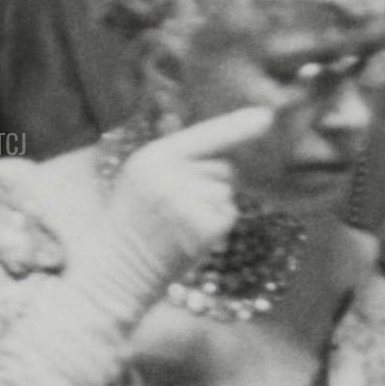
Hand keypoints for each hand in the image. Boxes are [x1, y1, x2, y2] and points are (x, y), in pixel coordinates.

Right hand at [105, 106, 274, 283]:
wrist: (117, 271)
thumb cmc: (133, 223)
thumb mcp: (141, 178)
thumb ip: (173, 155)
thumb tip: (201, 132)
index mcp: (152, 157)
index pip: (203, 136)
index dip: (237, 126)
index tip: (267, 114)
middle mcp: (169, 175)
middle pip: (223, 166)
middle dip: (211, 183)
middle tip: (175, 209)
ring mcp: (187, 202)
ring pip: (227, 192)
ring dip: (213, 207)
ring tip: (179, 224)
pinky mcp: (203, 228)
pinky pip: (229, 214)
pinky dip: (218, 226)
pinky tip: (189, 237)